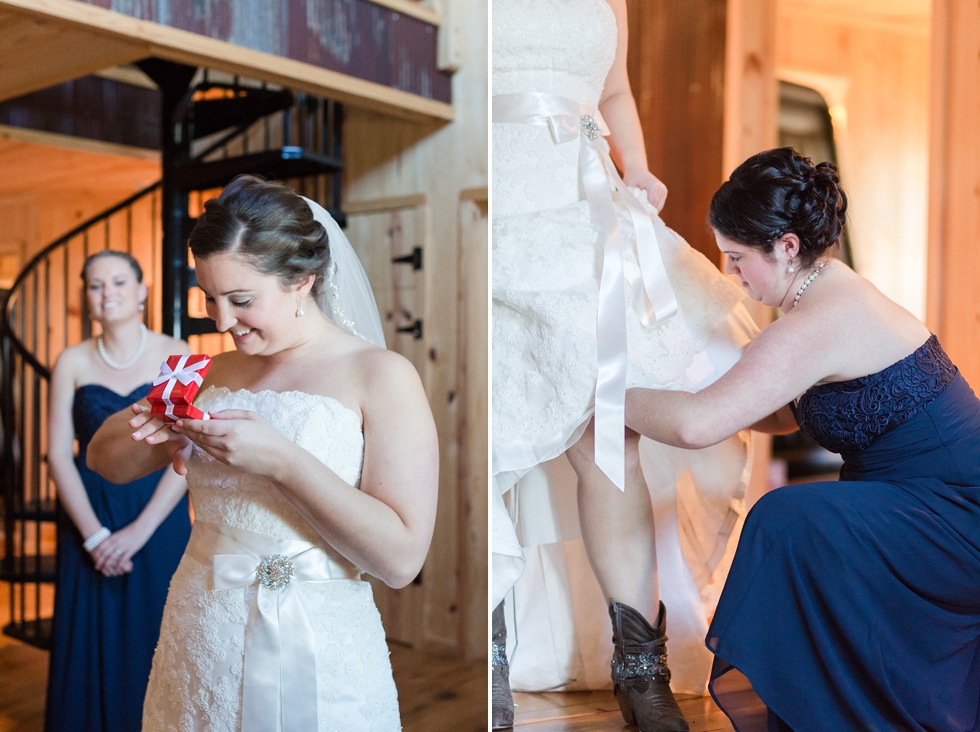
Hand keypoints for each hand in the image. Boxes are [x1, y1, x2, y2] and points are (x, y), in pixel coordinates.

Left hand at [89, 522, 150, 576]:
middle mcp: (117, 542)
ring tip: (105, 570)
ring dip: (108, 565)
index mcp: (113, 537)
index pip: (101, 547)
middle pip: (105, 554)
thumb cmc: (132, 529)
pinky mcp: (131, 550)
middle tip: (97, 567)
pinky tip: (117, 569)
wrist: (143, 526)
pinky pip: (123, 560)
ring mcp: (124, 546)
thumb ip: (113, 539)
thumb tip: (108, 543)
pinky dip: (119, 566)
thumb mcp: (120, 532)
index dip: (97, 554)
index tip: (94, 559)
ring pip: (112, 558)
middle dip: (100, 562)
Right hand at [128, 402, 193, 474]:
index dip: (158, 436)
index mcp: (178, 431)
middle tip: (134, 437)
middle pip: (157, 425)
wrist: (181, 432)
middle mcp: (170, 421)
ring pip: (151, 416)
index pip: (167, 433)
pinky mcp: (154, 413)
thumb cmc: (180, 445)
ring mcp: (162, 416)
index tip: (147, 441)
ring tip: (130, 424)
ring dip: (140, 419)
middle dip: (145, 430)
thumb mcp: (181, 454)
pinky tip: (134, 408)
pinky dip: (141, 409)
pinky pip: (147, 410)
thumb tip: (182, 472)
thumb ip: (180, 462)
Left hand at [171, 410, 291, 478]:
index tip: (179, 419)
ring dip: (192, 438)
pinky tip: (199, 440)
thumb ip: (229, 413)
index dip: (189, 423)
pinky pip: (210, 452)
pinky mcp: (227, 463)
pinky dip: (203, 445)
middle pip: (200, 436)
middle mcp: (226, 443)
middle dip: (186, 430)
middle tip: (177, 424)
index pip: (204, 425)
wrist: (278, 459)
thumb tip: (210, 414)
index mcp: (233, 429)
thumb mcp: (251, 416)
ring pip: (203, 445)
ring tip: (185, 431)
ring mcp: (226, 455)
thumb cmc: (268, 434)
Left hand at [623, 169, 667, 210]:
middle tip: (638, 213)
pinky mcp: (664, 192)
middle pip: (656, 206)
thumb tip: (633, 208)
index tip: (637, 213)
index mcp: (653, 185)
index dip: (644, 210)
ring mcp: (663, 190)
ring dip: (650, 210)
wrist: (637, 170)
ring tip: (642, 209)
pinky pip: (659, 205)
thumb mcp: (628, 187)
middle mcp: (660, 187)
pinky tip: (646, 206)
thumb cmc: (632, 178)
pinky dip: (653, 207)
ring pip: (658, 207)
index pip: (651, 203)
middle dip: (647, 211)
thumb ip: (631, 197)